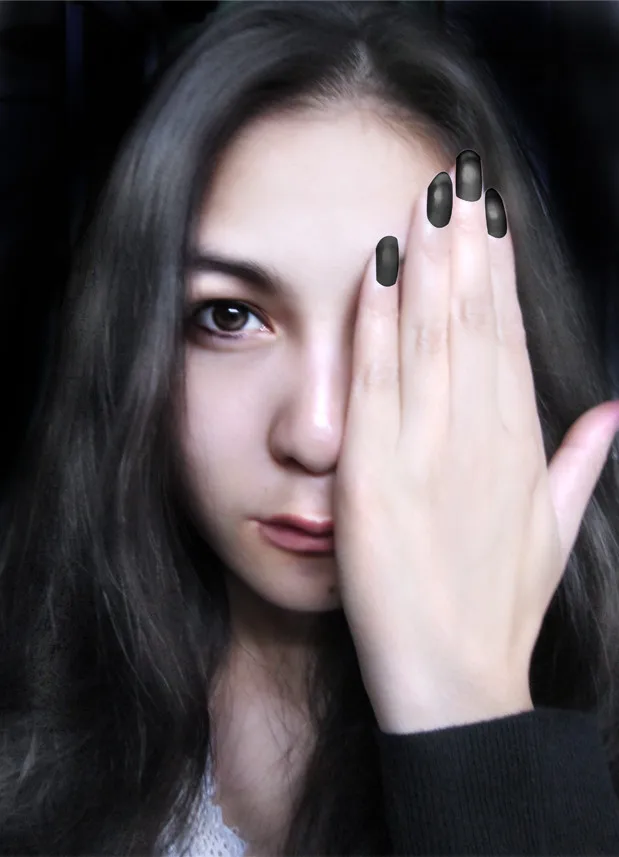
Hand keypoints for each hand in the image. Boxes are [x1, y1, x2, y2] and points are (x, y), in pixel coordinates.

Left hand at [333, 152, 618, 733]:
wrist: (457, 682)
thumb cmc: (501, 608)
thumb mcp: (555, 532)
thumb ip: (582, 463)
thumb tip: (615, 411)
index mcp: (521, 444)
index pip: (508, 338)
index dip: (498, 274)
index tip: (489, 221)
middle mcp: (481, 435)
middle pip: (474, 322)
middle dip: (465, 248)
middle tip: (457, 182)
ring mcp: (430, 452)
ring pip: (431, 337)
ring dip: (425, 265)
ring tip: (424, 205)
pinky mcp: (377, 474)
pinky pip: (377, 383)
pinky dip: (376, 324)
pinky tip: (373, 273)